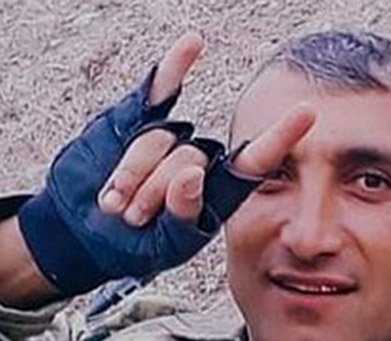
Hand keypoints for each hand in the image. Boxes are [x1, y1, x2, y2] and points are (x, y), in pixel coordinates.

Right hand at [17, 33, 313, 296]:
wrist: (82, 232)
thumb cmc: (129, 246)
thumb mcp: (162, 246)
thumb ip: (182, 216)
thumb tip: (191, 174)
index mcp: (216, 193)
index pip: (254, 161)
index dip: (279, 138)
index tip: (307, 112)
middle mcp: (198, 160)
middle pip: (189, 158)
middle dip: (153, 192)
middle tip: (132, 219)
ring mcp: (170, 136)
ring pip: (161, 141)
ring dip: (131, 176)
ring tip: (115, 204)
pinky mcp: (137, 119)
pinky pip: (160, 89)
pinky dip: (174, 67)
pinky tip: (193, 44)